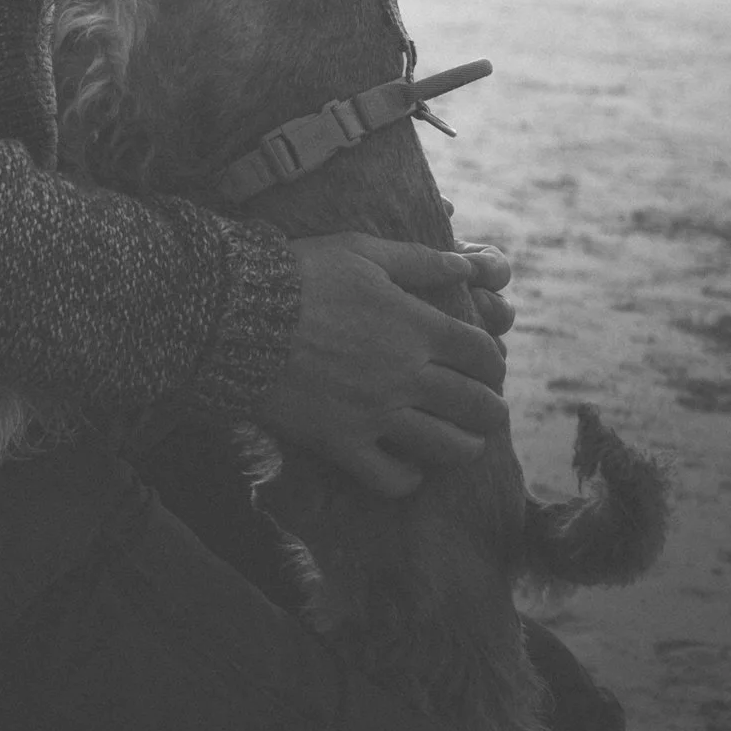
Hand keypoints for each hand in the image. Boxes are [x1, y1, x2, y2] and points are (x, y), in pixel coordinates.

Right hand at [264, 234, 521, 507]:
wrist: (237, 318)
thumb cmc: (300, 275)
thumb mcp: (361, 251)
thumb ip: (420, 261)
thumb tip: (467, 266)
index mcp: (417, 326)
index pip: (481, 353)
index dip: (493, 362)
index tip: (490, 366)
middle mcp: (406, 375)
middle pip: (474, 403)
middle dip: (491, 410)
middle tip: (491, 412)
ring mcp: (376, 413)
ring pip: (444, 445)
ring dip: (466, 448)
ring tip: (469, 447)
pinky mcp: (342, 442)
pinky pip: (390, 477)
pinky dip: (408, 479)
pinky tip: (411, 471)